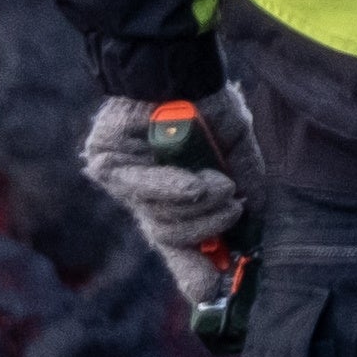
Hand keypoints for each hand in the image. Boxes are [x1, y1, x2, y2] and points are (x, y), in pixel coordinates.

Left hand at [79, 82, 243, 303]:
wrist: (178, 63)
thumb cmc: (206, 105)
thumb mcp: (237, 154)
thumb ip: (245, 192)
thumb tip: (250, 240)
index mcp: (172, 193)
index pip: (177, 242)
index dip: (193, 270)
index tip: (212, 293)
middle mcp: (143, 192)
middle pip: (170, 237)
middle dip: (206, 230)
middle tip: (232, 208)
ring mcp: (122, 181)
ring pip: (160, 220)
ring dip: (198, 207)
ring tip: (218, 184)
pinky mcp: (106, 164)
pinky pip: (144, 193)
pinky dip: (175, 189)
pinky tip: (197, 182)